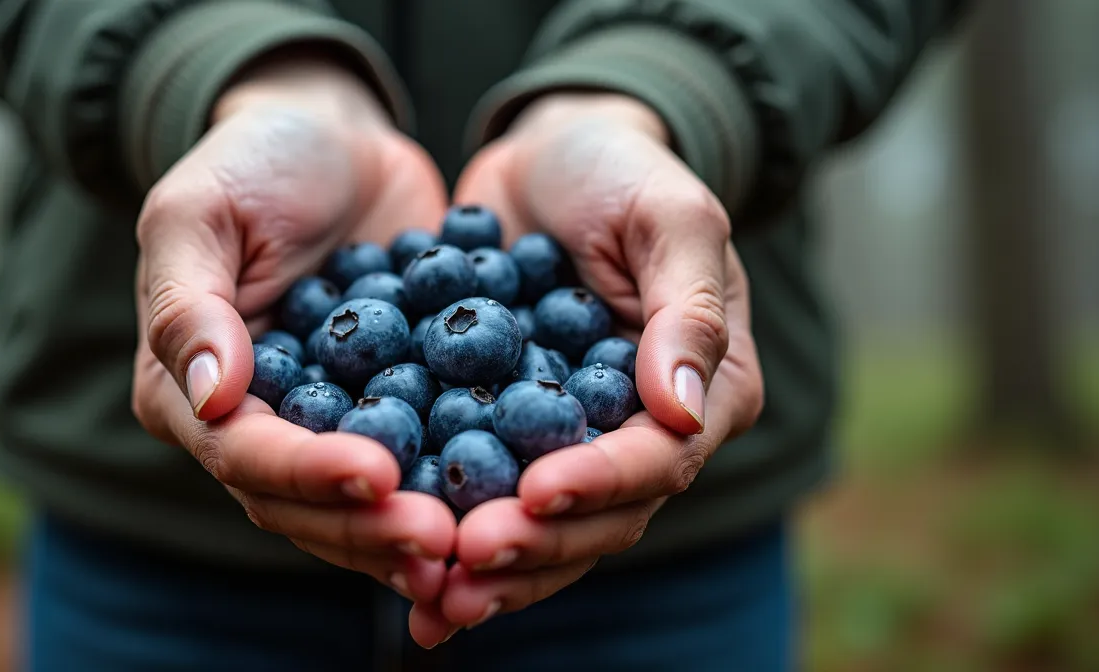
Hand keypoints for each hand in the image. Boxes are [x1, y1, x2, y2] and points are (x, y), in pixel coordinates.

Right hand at [130, 54, 454, 601]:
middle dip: (372, 525)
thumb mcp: (198, 211)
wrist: (336, 139)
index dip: (307, 472)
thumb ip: (188, 303)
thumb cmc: (252, 161)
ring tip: (479, 541)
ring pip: (368, 503)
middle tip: (441, 539)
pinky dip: (461, 484)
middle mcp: (258, 429)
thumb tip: (211, 397)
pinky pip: (426, 459)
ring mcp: (330, 427)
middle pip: (307, 503)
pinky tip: (515, 505)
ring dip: (419, 526)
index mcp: (190, 394)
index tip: (374, 473)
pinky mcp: (396, 411)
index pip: (244, 455)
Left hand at [408, 93, 764, 645]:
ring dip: (487, 566)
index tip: (536, 493)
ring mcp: (571, 441)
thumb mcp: (670, 215)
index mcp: (702, 392)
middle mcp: (641, 435)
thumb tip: (684, 411)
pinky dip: (443, 528)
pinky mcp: (505, 433)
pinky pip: (480, 492)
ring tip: (429, 596)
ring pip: (538, 526)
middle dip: (534, 546)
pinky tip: (395, 568)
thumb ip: (687, 309)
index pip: (658, 460)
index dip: (599, 484)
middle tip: (464, 563)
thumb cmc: (622, 169)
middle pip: (597, 517)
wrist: (549, 155)